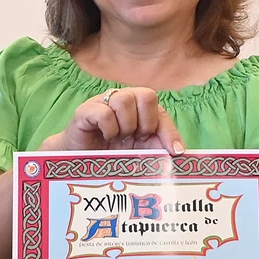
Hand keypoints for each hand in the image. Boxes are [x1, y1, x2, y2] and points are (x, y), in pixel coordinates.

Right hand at [43, 88, 184, 153]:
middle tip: (136, 139)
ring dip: (126, 125)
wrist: (80, 164)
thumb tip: (178, 151)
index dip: (169, 131)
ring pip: (124, 99)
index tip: (174, 151)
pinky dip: (108, 128)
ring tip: (118, 138)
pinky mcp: (86, 111)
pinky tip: (105, 137)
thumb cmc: (112, 155)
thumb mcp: (140, 153)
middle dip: (146, 123)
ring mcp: (103, 103)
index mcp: (140, 109)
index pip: (161, 110)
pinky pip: (103, 111)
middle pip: (147, 95)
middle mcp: (124, 100)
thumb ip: (158, 148)